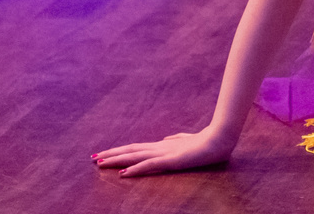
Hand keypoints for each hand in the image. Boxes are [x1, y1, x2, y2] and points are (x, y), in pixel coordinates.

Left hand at [93, 126, 235, 177]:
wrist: (220, 139)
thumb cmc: (207, 141)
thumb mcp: (188, 142)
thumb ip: (176, 140)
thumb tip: (166, 139)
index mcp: (163, 146)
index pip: (136, 148)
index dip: (119, 151)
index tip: (104, 154)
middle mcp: (160, 148)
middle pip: (130, 151)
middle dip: (111, 155)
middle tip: (92, 158)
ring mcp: (165, 153)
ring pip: (135, 156)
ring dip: (117, 160)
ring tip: (100, 163)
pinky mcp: (172, 160)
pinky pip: (149, 165)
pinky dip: (135, 169)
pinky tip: (123, 173)